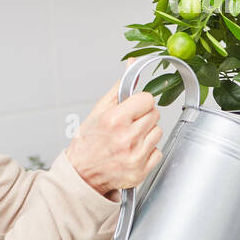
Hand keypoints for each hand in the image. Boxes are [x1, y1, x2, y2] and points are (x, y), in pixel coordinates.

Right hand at [65, 60, 161, 196]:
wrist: (81, 174)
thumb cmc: (88, 143)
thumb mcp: (99, 111)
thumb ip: (119, 88)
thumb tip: (132, 65)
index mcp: (115, 120)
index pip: (147, 99)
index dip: (140, 102)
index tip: (133, 108)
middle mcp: (127, 138)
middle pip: (155, 115)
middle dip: (143, 117)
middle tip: (129, 125)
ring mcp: (135, 156)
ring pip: (158, 132)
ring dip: (147, 134)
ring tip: (130, 139)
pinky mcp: (141, 171)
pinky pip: (158, 152)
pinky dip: (148, 152)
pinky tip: (133, 152)